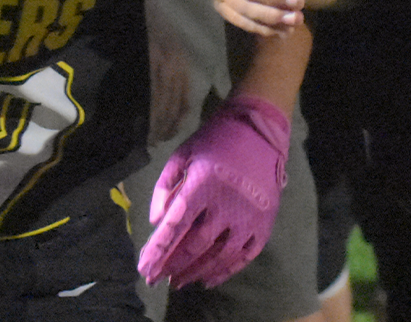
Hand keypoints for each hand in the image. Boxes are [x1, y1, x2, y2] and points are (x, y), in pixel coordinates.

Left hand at [137, 94, 290, 289]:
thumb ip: (164, 187)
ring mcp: (249, 214)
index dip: (158, 252)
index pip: (175, 227)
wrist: (259, 129)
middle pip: (196, 246)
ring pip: (220, 255)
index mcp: (203, 185)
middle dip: (174, 266)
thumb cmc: (215, 141)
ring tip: (181, 282)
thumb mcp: (182, 154)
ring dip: (197, 272)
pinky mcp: (265, 220)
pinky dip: (227, 270)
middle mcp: (227, 204)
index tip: (145, 269)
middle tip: (159, 279)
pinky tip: (210, 279)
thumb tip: (156, 221)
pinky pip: (246, 254)